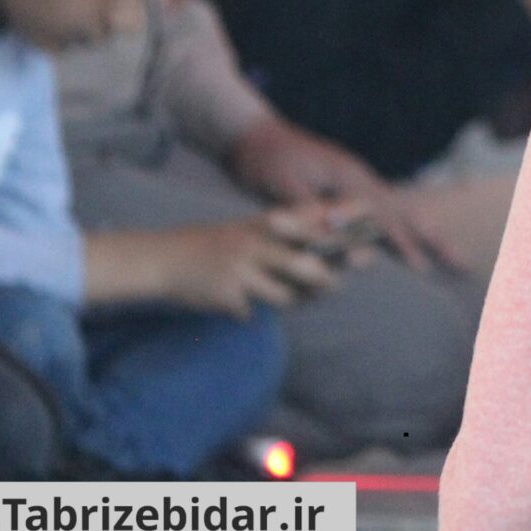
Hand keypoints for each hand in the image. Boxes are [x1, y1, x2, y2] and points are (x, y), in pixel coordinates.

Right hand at [149, 211, 339, 316]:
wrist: (161, 260)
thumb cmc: (210, 247)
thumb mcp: (243, 231)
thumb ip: (279, 240)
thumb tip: (322, 263)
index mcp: (260, 225)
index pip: (309, 219)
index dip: (341, 218)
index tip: (369, 219)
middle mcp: (254, 243)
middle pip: (306, 264)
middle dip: (326, 278)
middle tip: (333, 284)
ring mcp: (240, 269)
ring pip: (285, 295)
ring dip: (290, 300)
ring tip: (283, 296)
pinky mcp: (227, 294)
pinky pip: (253, 311)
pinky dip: (249, 311)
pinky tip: (235, 303)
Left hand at [228, 118, 459, 271]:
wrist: (253, 136)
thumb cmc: (266, 159)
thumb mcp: (283, 183)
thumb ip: (310, 208)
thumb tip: (337, 232)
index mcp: (351, 176)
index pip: (386, 215)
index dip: (404, 243)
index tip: (423, 269)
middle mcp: (360, 179)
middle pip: (406, 212)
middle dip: (434, 238)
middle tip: (462, 264)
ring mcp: (355, 184)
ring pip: (399, 212)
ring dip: (425, 235)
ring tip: (450, 256)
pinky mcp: (345, 192)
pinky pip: (381, 214)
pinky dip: (401, 229)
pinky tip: (413, 242)